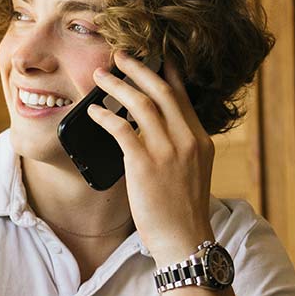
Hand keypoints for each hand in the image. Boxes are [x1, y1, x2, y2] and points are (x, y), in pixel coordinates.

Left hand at [87, 53, 214, 264]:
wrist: (184, 240)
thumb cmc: (182, 212)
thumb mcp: (192, 172)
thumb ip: (180, 148)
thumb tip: (153, 131)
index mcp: (200, 140)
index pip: (183, 97)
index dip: (167, 73)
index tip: (156, 56)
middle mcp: (187, 139)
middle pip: (162, 91)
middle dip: (139, 68)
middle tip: (121, 55)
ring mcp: (167, 150)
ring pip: (141, 103)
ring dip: (118, 85)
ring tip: (101, 76)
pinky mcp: (145, 163)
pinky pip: (121, 128)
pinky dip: (105, 115)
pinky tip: (94, 111)